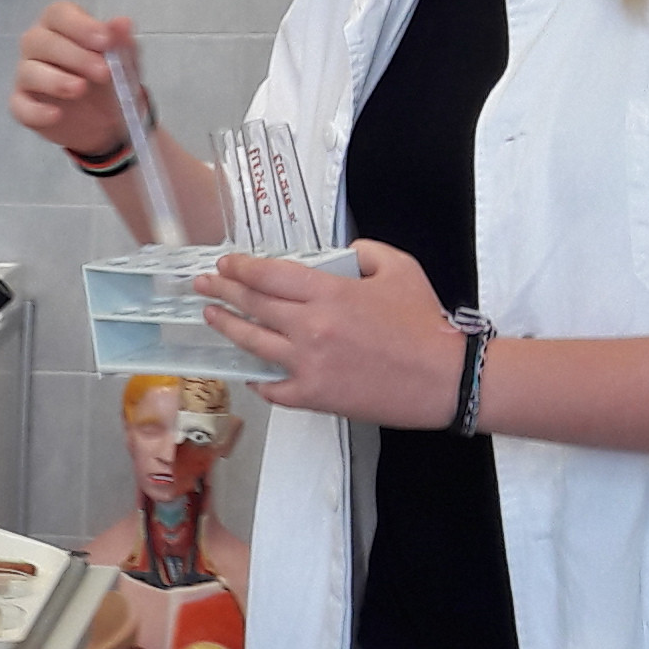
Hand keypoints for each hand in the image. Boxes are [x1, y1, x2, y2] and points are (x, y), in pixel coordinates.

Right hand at [9, 0, 136, 155]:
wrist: (105, 121)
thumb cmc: (107, 80)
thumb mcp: (122, 61)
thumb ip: (121, 42)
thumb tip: (122, 23)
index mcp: (60, 26)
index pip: (59, 14)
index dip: (80, 25)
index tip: (105, 41)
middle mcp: (37, 46)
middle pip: (40, 40)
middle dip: (74, 55)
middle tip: (102, 71)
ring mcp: (26, 75)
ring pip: (29, 71)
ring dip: (55, 80)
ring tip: (80, 89)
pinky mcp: (21, 105)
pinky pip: (21, 106)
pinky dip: (36, 111)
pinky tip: (56, 114)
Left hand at [201, 239, 466, 427]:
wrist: (445, 378)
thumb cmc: (424, 323)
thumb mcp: (400, 269)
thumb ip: (364, 252)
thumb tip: (339, 253)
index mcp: (330, 293)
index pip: (270, 275)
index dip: (242, 268)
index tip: (226, 263)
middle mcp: (310, 327)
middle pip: (253, 305)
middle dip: (223, 291)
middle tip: (203, 284)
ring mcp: (308, 364)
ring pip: (253, 343)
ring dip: (228, 327)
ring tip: (211, 317)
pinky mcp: (314, 396)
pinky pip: (272, 387)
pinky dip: (258, 378)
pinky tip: (249, 369)